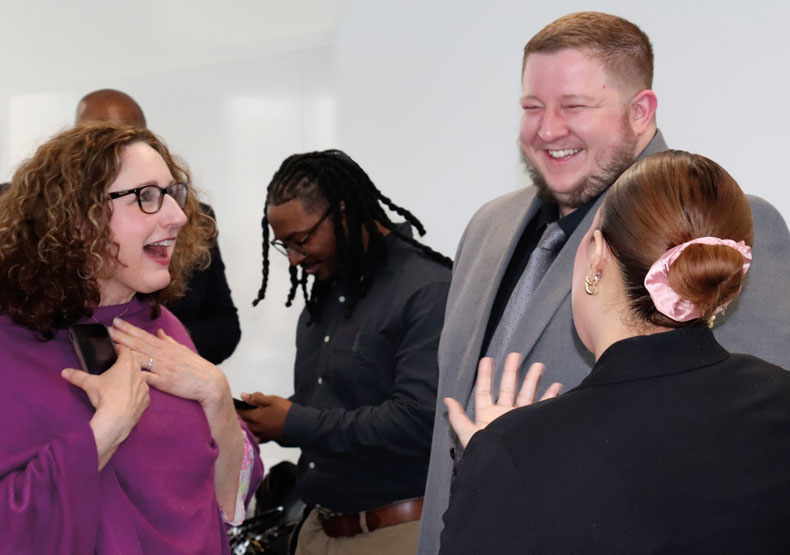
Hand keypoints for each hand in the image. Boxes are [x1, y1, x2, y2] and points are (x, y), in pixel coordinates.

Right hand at [61, 346, 149, 468]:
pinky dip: (137, 392)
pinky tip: (129, 396)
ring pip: (140, 377)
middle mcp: (139, 373)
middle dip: (128, 362)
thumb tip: (65, 372)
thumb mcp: (89, 384)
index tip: (116, 349)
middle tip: (118, 364)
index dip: (120, 348)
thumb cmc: (105, 398)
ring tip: (123, 381)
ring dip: (134, 377)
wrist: (117, 419)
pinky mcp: (146, 400)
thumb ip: (77, 376)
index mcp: (126, 365)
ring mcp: (144, 387)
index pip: (126, 350)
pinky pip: (143, 393)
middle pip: (135, 362)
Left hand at [109, 318, 228, 407]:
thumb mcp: (182, 350)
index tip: (116, 322)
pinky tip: (122, 370)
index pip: (143, 335)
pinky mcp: (163, 382)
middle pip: (138, 344)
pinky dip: (134, 373)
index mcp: (166, 347)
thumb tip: (159, 332)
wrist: (208, 382)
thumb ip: (168, 341)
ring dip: (124, 351)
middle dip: (121, 336)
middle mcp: (162, 355)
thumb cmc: (195, 367)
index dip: (129, 328)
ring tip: (109, 345)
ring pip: (139, 358)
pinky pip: (146, 377)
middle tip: (106, 329)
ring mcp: (162, 368)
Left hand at [237, 393, 292, 442]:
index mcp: (256, 417)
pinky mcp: (267, 438)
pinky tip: (252, 431)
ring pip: (247, 431)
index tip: (232, 405)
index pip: (240, 413)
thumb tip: (244, 396)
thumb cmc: (286, 411)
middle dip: (237, 417)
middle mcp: (256, 427)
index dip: (235, 408)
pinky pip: (254, 438)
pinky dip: (251, 434)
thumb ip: (256, 398)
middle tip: (235, 412)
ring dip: (243, 426)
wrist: (299, 424)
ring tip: (242, 421)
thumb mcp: (271, 400)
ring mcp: (261, 434)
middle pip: (241, 423)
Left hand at [444, 352, 561, 447]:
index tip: (487, 359)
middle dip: (511, 371)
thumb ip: (458, 418)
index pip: (484, 391)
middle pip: (508, 388)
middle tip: (515, 354)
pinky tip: (556, 386)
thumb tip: (447, 400)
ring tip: (539, 365)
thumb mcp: (468, 436)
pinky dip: (550, 397)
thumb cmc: (486, 455)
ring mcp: (520, 419)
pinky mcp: (533, 425)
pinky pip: (543, 408)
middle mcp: (504, 415)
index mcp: (487, 416)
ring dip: (533, 379)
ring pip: (527, 394)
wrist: (507, 472)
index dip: (484, 375)